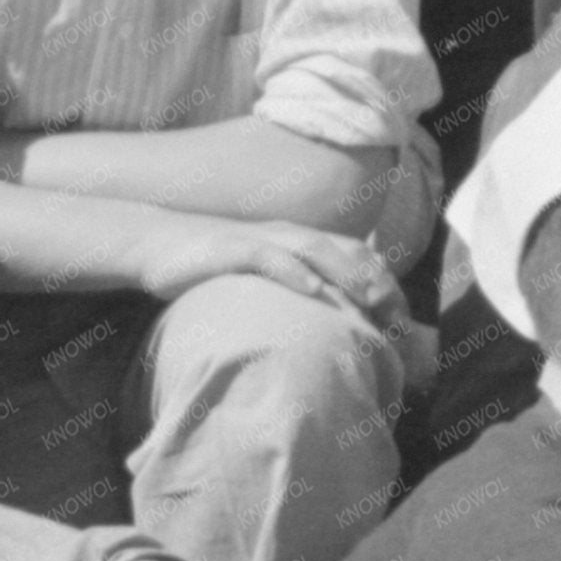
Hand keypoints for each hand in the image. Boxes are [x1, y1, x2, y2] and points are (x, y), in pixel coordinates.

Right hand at [135, 209, 401, 327]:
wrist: (157, 243)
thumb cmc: (211, 267)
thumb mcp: (260, 278)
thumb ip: (291, 292)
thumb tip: (322, 325)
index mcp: (300, 243)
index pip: (356, 255)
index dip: (384, 283)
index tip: (403, 319)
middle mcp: (290, 236)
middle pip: (347, 252)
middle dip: (378, 282)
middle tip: (399, 318)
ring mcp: (263, 239)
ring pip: (317, 250)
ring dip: (348, 275)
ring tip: (372, 301)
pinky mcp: (234, 248)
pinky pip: (270, 257)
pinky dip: (294, 272)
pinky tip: (313, 290)